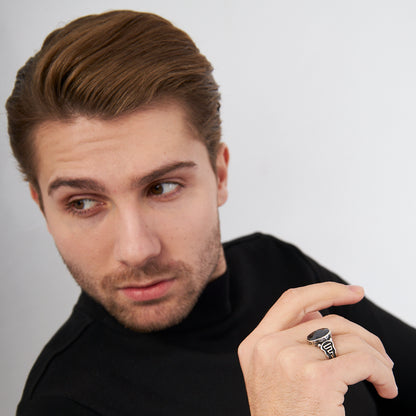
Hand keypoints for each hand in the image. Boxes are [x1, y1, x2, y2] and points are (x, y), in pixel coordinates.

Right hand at [237, 282, 397, 415]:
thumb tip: (318, 316)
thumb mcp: (274, 376)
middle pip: (327, 320)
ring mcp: (288, 360)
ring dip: (376, 355)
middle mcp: (268, 347)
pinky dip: (383, 372)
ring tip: (384, 375)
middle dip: (363, 333)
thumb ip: (291, 340)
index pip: (291, 301)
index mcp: (255, 344)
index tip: (353, 291)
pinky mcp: (315, 378)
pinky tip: (386, 388)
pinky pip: (362, 360)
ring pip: (348, 338)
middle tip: (381, 354)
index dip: (324, 290)